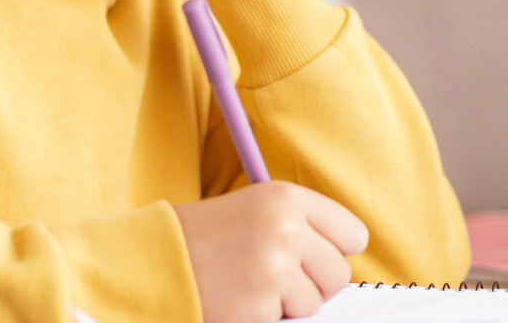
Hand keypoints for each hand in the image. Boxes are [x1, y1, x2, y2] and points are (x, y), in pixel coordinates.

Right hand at [173, 181, 367, 322]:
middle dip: (313, 284)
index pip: (352, 234)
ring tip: (250, 285)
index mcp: (288, 198)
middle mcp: (287, 227)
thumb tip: (344, 260)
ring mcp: (276, 265)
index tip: (312, 258)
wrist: (155, 260)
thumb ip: (302, 226)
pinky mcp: (262, 301)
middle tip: (275, 278)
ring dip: (288, 303)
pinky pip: (287, 319)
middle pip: (339, 273)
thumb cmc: (207, 238)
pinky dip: (265, 316)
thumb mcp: (256, 210)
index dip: (333, 252)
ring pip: (315, 301)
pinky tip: (238, 299)